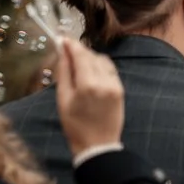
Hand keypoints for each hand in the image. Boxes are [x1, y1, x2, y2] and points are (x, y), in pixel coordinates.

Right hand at [53, 37, 124, 153]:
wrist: (97, 144)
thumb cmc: (74, 124)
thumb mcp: (63, 98)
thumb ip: (64, 72)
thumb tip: (62, 51)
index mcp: (88, 85)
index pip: (81, 54)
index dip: (71, 44)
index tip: (62, 38)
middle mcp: (105, 82)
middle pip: (92, 55)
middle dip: (79, 50)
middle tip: (66, 49)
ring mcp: (116, 86)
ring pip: (103, 61)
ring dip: (90, 57)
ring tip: (77, 63)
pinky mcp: (121, 91)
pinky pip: (110, 71)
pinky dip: (99, 67)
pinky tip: (90, 72)